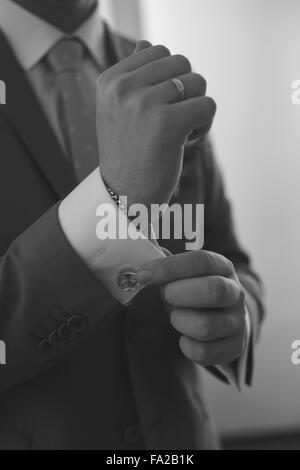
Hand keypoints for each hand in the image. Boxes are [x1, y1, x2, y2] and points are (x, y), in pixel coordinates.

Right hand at [97, 41, 215, 207]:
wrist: (123, 197)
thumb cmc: (128, 154)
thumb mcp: (119, 110)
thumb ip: (134, 75)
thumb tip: (147, 43)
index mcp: (110, 80)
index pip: (158, 51)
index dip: (169, 79)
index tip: (159, 108)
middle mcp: (123, 88)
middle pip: (182, 63)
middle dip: (186, 91)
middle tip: (173, 121)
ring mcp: (143, 104)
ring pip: (198, 82)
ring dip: (196, 109)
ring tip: (178, 134)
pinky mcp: (167, 124)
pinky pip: (208, 105)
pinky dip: (205, 125)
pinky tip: (186, 143)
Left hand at [136, 251, 246, 365]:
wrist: (224, 318)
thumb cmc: (195, 292)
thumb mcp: (184, 274)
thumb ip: (166, 266)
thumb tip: (144, 264)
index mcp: (222, 267)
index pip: (201, 261)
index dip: (169, 267)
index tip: (143, 275)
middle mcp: (235, 293)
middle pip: (214, 290)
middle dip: (180, 294)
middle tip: (166, 296)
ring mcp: (238, 321)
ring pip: (207, 326)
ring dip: (181, 322)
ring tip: (177, 317)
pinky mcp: (234, 347)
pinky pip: (205, 352)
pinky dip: (187, 347)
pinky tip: (185, 338)